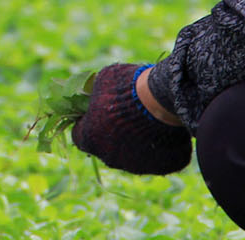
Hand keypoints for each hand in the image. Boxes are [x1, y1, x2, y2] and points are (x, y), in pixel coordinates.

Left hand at [71, 64, 192, 174]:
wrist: (165, 97)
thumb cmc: (129, 85)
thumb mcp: (105, 79)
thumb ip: (97, 92)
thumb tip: (96, 93)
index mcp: (91, 138)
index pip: (79, 137)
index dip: (87, 124)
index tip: (96, 113)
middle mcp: (111, 157)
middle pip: (106, 148)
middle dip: (113, 134)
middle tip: (126, 116)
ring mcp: (137, 165)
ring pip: (132, 156)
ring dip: (135, 142)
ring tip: (149, 120)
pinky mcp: (161, 166)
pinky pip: (157, 157)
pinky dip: (159, 146)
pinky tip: (166, 129)